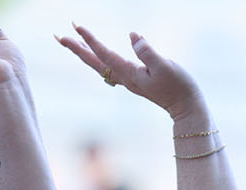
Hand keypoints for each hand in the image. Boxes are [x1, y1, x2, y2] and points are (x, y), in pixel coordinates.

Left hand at [57, 25, 202, 119]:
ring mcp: (128, 80)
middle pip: (94, 62)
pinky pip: (109, 67)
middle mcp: (124, 78)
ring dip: (84, 53)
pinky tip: (96, 54)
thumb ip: (147, 52)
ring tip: (72, 41)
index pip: (104, 54)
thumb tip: (132, 35)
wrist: (186, 106)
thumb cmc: (178, 86)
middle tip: (59, 36)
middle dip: (76, 49)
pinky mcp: (134, 80)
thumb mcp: (165, 66)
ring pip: (99, 65)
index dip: (90, 40)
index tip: (77, 26)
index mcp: (129, 74)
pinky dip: (98, 58)